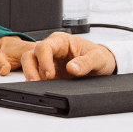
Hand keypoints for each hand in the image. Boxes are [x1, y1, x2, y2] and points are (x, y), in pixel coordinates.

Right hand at [0, 32, 117, 80]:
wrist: (102, 66)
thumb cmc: (99, 56)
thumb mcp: (98, 58)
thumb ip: (86, 62)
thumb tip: (72, 68)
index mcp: (61, 41)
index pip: (45, 46)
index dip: (44, 59)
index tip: (50, 73)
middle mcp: (52, 50)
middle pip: (31, 55)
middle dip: (30, 69)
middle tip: (36, 82)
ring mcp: (48, 63)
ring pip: (29, 65)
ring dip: (30, 76)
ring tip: (37, 87)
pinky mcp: (49, 74)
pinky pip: (37, 77)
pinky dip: (37, 84)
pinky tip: (42, 89)